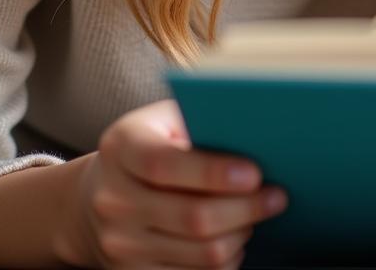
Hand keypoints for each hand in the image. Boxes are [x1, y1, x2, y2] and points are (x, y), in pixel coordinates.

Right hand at [54, 99, 286, 268]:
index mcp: (122, 147)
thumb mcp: (165, 119)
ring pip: (200, 253)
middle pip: (191, 217)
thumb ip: (201, 121)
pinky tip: (235, 237)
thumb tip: (256, 135)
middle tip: (277, 196)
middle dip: (246, 208)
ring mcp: (119, 243)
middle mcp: (114, 199)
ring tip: (257, 214)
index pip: (164, 165)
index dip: (212, 173)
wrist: (97, 195)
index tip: (255, 174)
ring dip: (241, 234)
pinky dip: (226, 260)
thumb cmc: (151, 144)